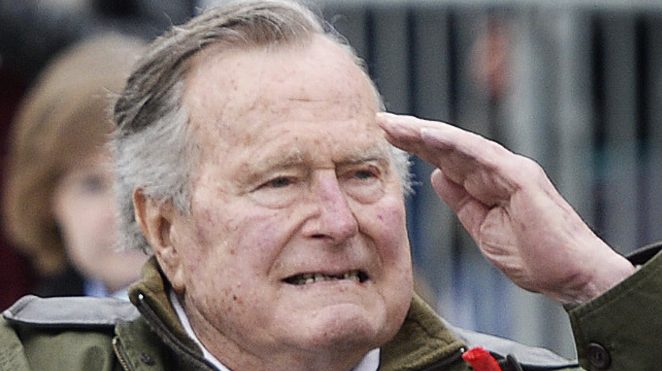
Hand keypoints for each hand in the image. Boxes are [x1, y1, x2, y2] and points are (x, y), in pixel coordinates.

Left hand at [377, 112, 634, 303]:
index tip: (385, 138)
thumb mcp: (482, 228)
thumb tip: (437, 177)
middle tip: (380, 120)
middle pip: (447, 146)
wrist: (572, 276)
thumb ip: (461, 201)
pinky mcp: (521, 177)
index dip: (415, 147)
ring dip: (426, 133)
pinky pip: (481, 155)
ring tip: (395, 124)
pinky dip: (453, 143)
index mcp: (487, 182)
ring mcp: (510, 169)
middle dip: (413, 133)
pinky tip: (426, 135)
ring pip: (460, 144)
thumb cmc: (533, 256)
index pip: (444, 159)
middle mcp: (497, 169)